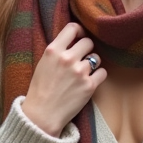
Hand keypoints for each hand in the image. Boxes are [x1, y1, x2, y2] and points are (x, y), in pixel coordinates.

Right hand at [20, 22, 106, 136]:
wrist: (42, 115)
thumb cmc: (40, 90)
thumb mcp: (43, 64)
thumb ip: (57, 51)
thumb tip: (72, 41)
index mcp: (53, 51)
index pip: (72, 28)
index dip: (79, 31)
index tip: (80, 37)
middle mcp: (67, 58)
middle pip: (88, 42)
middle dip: (87, 49)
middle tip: (82, 58)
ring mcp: (80, 72)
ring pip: (96, 58)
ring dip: (92, 64)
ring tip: (83, 73)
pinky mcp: (89, 85)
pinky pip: (102, 72)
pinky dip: (98, 76)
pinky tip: (90, 81)